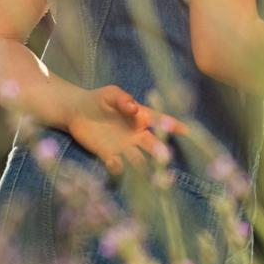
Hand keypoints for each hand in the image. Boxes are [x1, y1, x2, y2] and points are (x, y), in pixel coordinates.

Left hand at [65, 85, 189, 176]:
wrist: (76, 111)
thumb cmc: (98, 99)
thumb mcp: (110, 93)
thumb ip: (123, 99)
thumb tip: (133, 107)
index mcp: (140, 117)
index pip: (160, 121)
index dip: (173, 125)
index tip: (187, 131)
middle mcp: (135, 134)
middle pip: (152, 144)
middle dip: (159, 150)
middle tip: (165, 156)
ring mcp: (123, 146)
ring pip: (138, 159)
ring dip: (141, 165)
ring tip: (143, 170)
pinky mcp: (107, 154)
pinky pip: (117, 164)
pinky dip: (117, 167)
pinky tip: (114, 163)